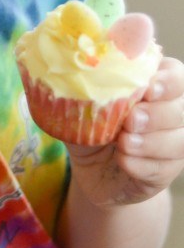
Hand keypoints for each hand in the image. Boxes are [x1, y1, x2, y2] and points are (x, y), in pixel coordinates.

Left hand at [66, 57, 183, 206]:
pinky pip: (163, 169)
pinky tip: (123, 161)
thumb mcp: (84, 104)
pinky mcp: (165, 173)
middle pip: (182, 109)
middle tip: (131, 119)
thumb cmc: (90, 126)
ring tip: (123, 143)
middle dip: (157, 114)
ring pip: (179, 141)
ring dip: (151, 142)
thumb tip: (75, 74)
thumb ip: (86, 89)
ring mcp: (172, 144)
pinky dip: (141, 165)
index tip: (148, 88)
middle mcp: (171, 112)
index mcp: (154, 85)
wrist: (91, 170)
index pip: (176, 75)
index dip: (168, 81)